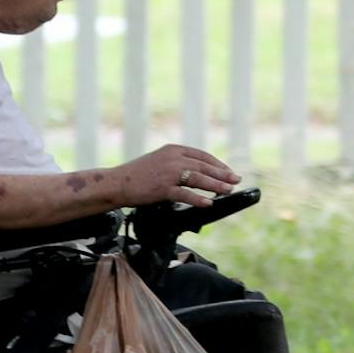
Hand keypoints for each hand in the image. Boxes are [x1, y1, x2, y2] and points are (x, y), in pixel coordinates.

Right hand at [115, 144, 239, 206]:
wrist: (117, 182)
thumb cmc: (138, 174)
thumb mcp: (160, 160)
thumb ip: (179, 163)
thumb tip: (200, 172)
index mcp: (173, 149)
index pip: (202, 155)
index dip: (218, 164)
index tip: (229, 171)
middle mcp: (173, 158)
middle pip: (204, 166)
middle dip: (222, 174)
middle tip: (236, 180)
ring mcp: (168, 173)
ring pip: (198, 178)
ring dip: (215, 185)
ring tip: (227, 190)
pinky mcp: (162, 188)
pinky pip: (185, 194)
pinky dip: (198, 199)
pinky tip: (208, 203)